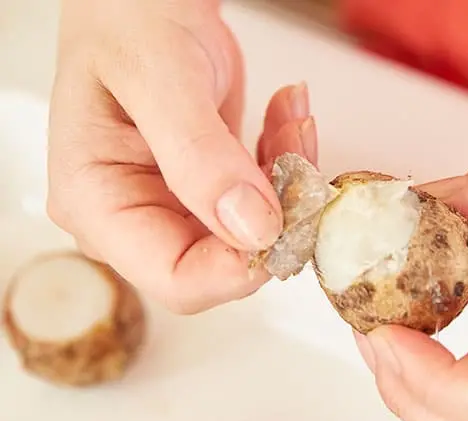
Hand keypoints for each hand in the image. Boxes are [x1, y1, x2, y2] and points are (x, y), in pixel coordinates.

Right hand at [47, 0, 316, 312]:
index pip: (177, 279)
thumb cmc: (125, 16)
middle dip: (277, 215)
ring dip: (289, 180)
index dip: (241, 265)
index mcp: (98, 205)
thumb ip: (201, 157)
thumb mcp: (158, 75)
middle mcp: (133, 220)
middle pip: (224, 263)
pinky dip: (285, 161)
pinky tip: (285, 114)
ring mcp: (171, 208)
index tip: (288, 217)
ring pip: (255, 233)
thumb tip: (253, 229)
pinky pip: (264, 201)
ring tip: (293, 117)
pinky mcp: (206, 192)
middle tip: (300, 151)